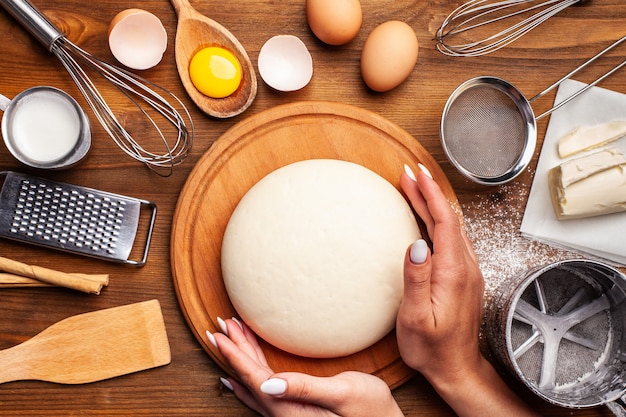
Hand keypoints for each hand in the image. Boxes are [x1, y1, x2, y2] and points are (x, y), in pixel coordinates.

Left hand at [210, 318, 403, 416]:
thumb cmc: (371, 410)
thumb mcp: (343, 393)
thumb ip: (304, 388)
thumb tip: (267, 385)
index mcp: (289, 410)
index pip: (253, 377)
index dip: (234, 354)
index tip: (218, 334)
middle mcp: (283, 414)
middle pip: (249, 378)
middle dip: (234, 350)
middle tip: (220, 326)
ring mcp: (288, 413)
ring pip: (255, 382)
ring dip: (243, 357)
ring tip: (231, 336)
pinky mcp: (296, 409)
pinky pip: (264, 389)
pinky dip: (252, 374)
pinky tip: (243, 375)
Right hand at [397, 164, 538, 416]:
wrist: (456, 368)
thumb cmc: (432, 348)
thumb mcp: (416, 317)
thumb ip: (417, 279)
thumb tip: (416, 244)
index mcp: (453, 272)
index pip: (444, 221)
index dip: (430, 193)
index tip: (416, 173)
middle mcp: (464, 267)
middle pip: (449, 218)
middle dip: (429, 191)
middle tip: (409, 173)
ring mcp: (466, 271)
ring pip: (451, 227)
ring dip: (433, 204)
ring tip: (414, 189)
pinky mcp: (462, 277)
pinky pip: (451, 239)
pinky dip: (437, 221)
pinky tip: (426, 219)